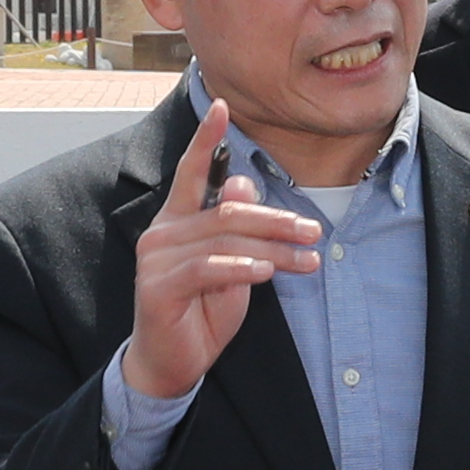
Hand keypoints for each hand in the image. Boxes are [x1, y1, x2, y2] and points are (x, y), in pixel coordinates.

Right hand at [122, 123, 318, 404]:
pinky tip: (265, 272)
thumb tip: (246, 182)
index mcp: (178, 220)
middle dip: (277, 219)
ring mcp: (155, 259)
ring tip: (308, 259)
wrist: (171, 364)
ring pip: (224, 237)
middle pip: (228, 210)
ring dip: (273, 247)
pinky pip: (207, 267)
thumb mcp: (232, 265)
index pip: (192, 171)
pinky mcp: (157, 287)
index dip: (207, 138)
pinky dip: (240, 267)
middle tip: (314, 230)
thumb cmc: (201, 311)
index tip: (222, 105)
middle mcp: (162, 232)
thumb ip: (238, 228)